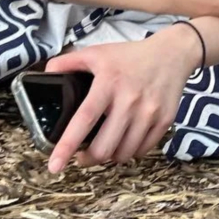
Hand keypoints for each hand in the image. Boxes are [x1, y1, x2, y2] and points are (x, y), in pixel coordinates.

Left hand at [43, 25, 201, 172]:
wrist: (172, 54)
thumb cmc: (130, 56)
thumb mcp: (97, 53)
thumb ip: (68, 62)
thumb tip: (46, 75)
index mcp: (108, 84)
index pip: (84, 119)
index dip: (67, 145)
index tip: (54, 166)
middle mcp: (130, 100)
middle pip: (105, 147)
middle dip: (88, 159)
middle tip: (83, 156)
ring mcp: (149, 113)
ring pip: (124, 154)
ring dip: (110, 157)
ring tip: (105, 146)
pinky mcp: (164, 121)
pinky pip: (142, 150)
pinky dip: (130, 152)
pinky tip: (125, 141)